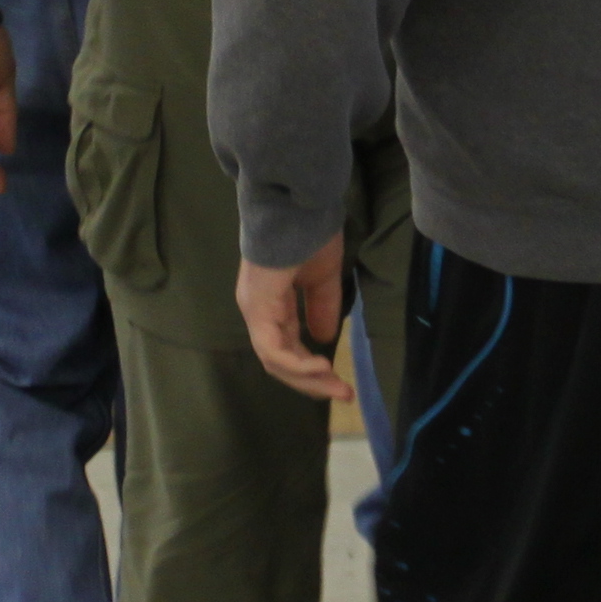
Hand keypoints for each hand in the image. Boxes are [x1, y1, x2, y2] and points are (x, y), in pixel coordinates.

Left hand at [239, 237, 350, 401]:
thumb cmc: (308, 234)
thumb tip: (325, 338)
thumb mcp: (322, 277)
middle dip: (313, 383)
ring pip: (276, 362)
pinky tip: (323, 367)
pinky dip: (298, 364)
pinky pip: (274, 350)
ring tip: (337, 387)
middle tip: (344, 395)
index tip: (342, 382)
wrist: (297, 205)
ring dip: (308, 379)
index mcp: (271, 305)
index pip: (287, 349)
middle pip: (280, 362)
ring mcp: (256, 310)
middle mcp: (258, 312)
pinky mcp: (258, 308)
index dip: (313, 370)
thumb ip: (322, 307)